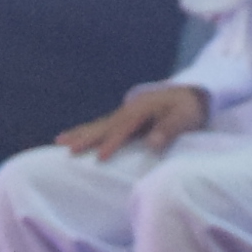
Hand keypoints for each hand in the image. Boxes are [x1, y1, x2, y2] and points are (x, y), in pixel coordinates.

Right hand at [56, 83, 209, 158]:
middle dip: (85, 137)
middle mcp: (130, 109)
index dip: (112, 143)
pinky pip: (104, 125)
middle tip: (66, 148)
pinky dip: (89, 131)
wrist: (192, 94)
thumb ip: (169, 130)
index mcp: (142, 109)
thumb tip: (152, 143)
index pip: (124, 129)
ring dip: (80, 133)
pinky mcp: (126, 117)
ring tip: (59, 141)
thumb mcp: (185, 118)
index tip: (100, 157)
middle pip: (104, 125)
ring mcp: (126, 112)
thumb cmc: (189, 109)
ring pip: (100, 124)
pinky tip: (77, 137)